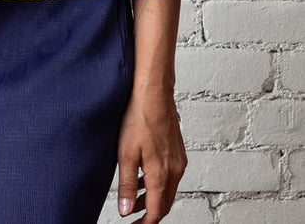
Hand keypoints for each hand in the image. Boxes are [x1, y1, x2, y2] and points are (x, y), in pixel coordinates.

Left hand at [116, 86, 187, 221]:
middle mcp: (175, 170)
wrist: (154, 92)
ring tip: (136, 197)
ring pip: (168, 190)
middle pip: (165, 204)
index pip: (156, 212)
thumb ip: (128, 185)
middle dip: (149, 213)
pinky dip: (159, 183)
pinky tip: (145, 175)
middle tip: (133, 216)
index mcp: (162, 175)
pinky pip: (171, 175)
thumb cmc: (139, 118)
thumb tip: (126, 210)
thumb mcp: (126, 154)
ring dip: (154, 198)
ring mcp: (179, 160)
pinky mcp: (178, 150)